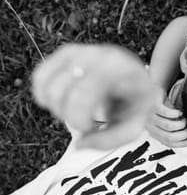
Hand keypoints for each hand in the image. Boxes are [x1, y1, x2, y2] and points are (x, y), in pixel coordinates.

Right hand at [32, 44, 157, 148]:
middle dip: (66, 116)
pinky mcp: (67, 53)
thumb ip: (110, 140)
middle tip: (83, 121)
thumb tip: (81, 143)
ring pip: (47, 83)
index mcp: (120, 73)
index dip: (78, 118)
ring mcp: (82, 51)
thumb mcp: (133, 125)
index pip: (83, 94)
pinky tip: (61, 102)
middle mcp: (98, 57)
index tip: (89, 127)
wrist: (138, 77)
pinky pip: (40, 75)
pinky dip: (44, 94)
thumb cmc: (136, 102)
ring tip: (74, 111)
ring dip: (55, 106)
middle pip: (60, 90)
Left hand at [146, 92, 186, 147]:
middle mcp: (150, 126)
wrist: (154, 90)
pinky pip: (166, 113)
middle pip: (169, 137)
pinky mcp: (154, 106)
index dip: (182, 143)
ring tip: (185, 120)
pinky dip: (176, 114)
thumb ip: (176, 130)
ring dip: (181, 124)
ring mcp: (151, 116)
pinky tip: (180, 112)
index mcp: (154, 133)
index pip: (169, 143)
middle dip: (183, 135)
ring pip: (168, 126)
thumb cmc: (163, 106)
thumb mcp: (168, 121)